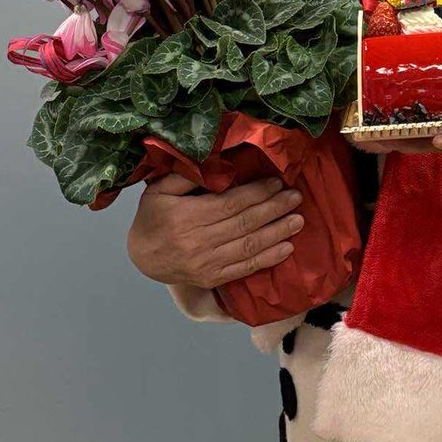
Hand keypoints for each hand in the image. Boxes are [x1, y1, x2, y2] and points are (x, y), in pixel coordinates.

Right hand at [126, 173, 304, 289]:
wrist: (142, 258)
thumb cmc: (153, 217)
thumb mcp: (159, 190)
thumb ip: (186, 176)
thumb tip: (215, 163)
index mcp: (186, 217)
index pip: (230, 204)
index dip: (256, 193)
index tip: (276, 182)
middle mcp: (198, 242)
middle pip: (244, 224)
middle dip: (274, 209)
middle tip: (295, 197)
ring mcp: (207, 264)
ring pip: (249, 247)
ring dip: (277, 233)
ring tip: (298, 220)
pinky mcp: (213, 278)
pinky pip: (244, 269)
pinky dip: (268, 259)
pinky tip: (286, 248)